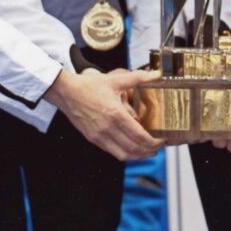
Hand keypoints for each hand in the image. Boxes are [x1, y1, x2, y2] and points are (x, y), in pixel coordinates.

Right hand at [46, 68, 162, 160]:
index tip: (162, 140)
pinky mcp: (93, 139)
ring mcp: (99, 136)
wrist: (67, 92)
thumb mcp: (115, 80)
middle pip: (134, 148)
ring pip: (123, 154)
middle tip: (159, 147)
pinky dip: (125, 154)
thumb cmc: (89, 86)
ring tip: (148, 151)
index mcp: (115, 115)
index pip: (139, 136)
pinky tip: (131, 149)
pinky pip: (112, 152)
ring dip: (138, 155)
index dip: (153, 142)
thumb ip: (138, 78)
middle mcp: (108, 129)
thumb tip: (156, 74)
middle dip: (149, 150)